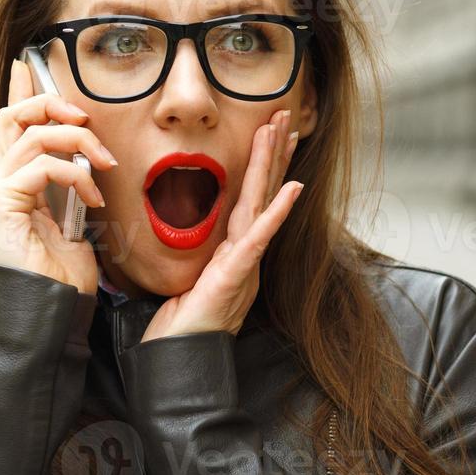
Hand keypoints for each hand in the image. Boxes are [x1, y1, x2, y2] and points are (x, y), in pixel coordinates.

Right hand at [0, 59, 118, 294]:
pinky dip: (75, 175)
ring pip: (34, 134)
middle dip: (52, 104)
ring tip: (104, 165)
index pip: (9, 121)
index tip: (31, 64)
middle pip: (13, 115)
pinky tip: (93, 198)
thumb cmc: (65, 272)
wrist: (55, 310)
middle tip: (86, 118)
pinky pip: (41, 166)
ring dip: (79, 142)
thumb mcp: (74, 214)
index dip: (20, 90)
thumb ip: (69, 180)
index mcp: (9, 180)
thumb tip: (85, 150)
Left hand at [141, 107, 302, 341]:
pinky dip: (276, 212)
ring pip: (261, 203)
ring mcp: (245, 261)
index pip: (252, 198)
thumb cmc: (184, 326)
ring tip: (283, 130)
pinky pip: (259, 237)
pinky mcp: (236, 274)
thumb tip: (206, 243)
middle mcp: (245, 251)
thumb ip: (204, 259)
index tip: (274, 132)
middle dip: (274, 151)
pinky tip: (293, 189)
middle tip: (285, 114)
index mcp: (234, 250)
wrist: (182, 359)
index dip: (264, 165)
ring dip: (273, 164)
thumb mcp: (191, 281)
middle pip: (263, 192)